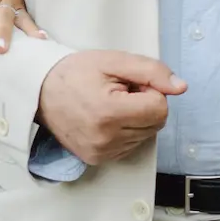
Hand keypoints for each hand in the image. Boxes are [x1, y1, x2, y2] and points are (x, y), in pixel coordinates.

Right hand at [37, 49, 186, 165]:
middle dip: (145, 105)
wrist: (39, 91)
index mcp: (110, 113)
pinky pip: (131, 146)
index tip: (130, 84)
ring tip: (110, 105)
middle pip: (156, 124)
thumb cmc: (74, 73)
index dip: (150, 90)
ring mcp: (101, 152)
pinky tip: (106, 119)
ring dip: (136, 119)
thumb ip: (151, 71)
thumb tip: (181, 87)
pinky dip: (126, 132)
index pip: (160, 108)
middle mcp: (106, 139)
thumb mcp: (113, 61)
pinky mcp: (97, 159)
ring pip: (146, 136)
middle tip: (119, 92)